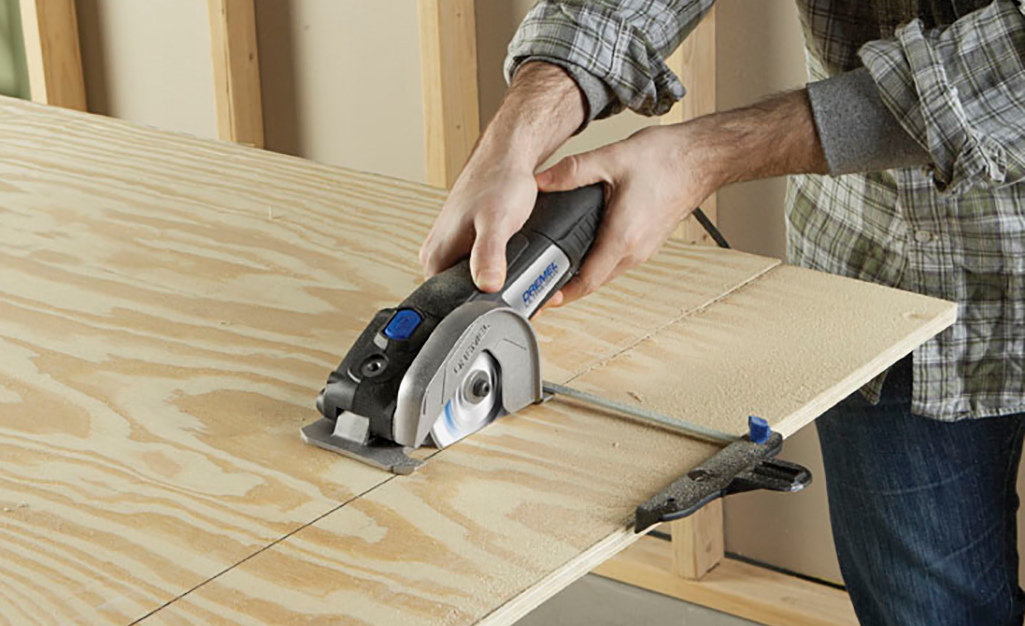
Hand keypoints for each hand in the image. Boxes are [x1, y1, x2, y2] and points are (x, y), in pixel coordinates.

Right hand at [418, 62, 585, 292]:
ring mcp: (450, 247)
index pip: (447, 304)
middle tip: (519, 295)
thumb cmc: (499, 182)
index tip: (504, 311)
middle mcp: (437, 253)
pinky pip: (477, 266)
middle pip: (460, 295)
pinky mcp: (465, 241)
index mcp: (435, 256)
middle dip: (488, 300)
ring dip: (492, 284)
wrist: (507, 156)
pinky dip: (495, 268)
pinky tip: (509, 263)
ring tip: (516, 277)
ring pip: (471, 281)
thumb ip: (489, 255)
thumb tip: (487, 284)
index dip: (476, 312)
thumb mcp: (497, 222)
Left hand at [537, 124, 714, 307]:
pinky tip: (587, 246)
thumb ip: (571, 171)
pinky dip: (600, 259)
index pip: (588, 282)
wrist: (701, 158)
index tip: (544, 300)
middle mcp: (636, 250)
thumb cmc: (667, 159)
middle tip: (542, 280)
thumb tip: (542, 181)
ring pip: (608, 272)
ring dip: (585, 272)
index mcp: (624, 237)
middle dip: (568, 284)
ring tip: (559, 265)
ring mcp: (645, 249)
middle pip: (595, 281)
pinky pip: (619, 260)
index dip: (563, 295)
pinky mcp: (649, 242)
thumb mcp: (611, 158)